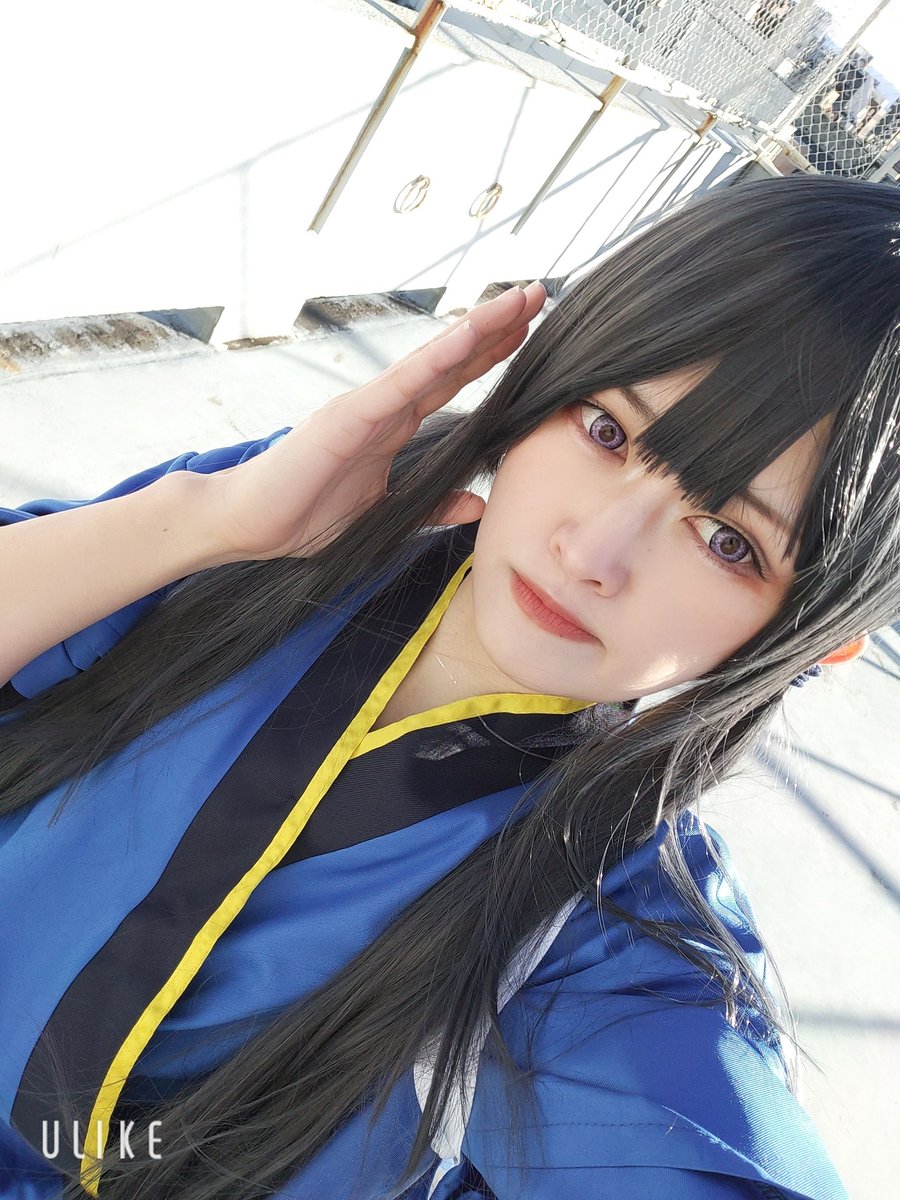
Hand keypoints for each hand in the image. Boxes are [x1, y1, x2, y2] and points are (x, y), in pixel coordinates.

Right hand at [205, 282, 546, 561]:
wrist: (247, 525)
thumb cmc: (304, 515)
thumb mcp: (387, 515)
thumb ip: (432, 505)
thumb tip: (477, 506)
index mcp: (393, 426)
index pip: (452, 382)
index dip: (491, 355)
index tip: (531, 331)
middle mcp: (384, 407)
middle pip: (451, 360)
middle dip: (496, 328)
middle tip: (537, 294)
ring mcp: (367, 407)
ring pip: (432, 361)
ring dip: (477, 329)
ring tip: (516, 301)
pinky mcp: (347, 419)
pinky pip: (400, 385)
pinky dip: (435, 358)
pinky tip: (468, 334)